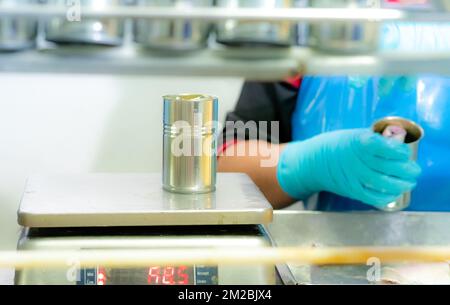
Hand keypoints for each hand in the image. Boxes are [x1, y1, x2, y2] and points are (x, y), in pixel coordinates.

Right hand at [277, 129, 420, 208]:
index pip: (385, 147)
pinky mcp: (351, 189)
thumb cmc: (335, 146)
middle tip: (414, 170)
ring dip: (402, 184)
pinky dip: (387, 196)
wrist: (312, 162)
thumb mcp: (353, 136)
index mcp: (358, 142)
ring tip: (409, 182)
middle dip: (407, 170)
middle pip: (389, 167)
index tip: (405, 152)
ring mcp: (354, 176)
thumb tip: (398, 148)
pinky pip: (373, 196)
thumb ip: (374, 141)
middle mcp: (357, 160)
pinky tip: (394, 193)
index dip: (400, 151)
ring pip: (385, 183)